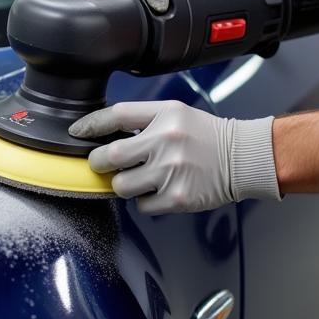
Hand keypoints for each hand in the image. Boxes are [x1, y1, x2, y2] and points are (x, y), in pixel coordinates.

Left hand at [70, 100, 280, 213]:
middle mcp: (167, 141)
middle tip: (101, 162)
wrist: (241, 158)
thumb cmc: (205, 135)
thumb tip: (104, 132)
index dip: (91, 124)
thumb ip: (142, 119)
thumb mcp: (175, 113)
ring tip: (139, 176)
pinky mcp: (177, 198)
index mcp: (165, 115)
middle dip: (98, 161)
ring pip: (122, 185)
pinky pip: (142, 205)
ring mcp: (171, 172)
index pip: (116, 116)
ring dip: (123, 183)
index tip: (77, 132)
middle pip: (110, 155)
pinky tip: (160, 188)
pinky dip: (146, 199)